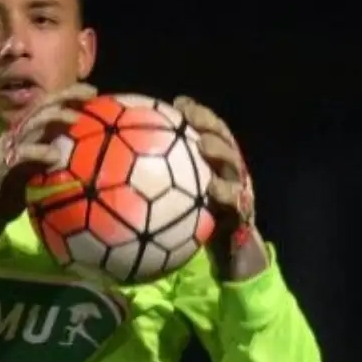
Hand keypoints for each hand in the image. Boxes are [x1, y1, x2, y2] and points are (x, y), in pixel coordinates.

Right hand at [0, 82, 96, 281]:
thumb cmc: (19, 185)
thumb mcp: (42, 163)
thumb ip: (58, 149)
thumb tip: (91, 145)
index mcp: (26, 130)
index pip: (47, 104)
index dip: (68, 94)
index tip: (93, 92)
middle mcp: (17, 133)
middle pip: (41, 107)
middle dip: (64, 97)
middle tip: (89, 95)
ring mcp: (8, 147)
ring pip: (31, 124)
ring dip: (53, 118)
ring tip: (74, 119)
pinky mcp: (3, 165)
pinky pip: (21, 154)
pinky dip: (38, 152)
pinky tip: (54, 155)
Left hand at [173, 96, 267, 279]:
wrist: (231, 258)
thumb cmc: (197, 229)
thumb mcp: (176, 207)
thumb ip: (156, 190)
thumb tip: (116, 179)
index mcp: (215, 167)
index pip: (208, 133)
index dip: (196, 115)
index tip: (178, 103)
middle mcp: (230, 174)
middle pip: (223, 140)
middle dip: (209, 124)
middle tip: (189, 116)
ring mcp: (240, 191)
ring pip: (235, 164)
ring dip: (221, 151)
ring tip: (203, 144)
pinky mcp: (245, 213)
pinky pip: (237, 200)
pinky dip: (226, 192)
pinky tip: (211, 188)